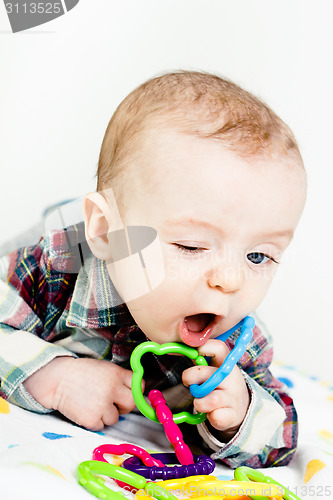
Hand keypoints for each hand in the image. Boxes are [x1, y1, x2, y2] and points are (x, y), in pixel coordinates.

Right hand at [23, 357, 140, 429]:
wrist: (57, 379)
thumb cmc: (83, 373)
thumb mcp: (105, 368)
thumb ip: (121, 379)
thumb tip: (138, 392)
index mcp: (116, 374)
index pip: (138, 385)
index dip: (134, 390)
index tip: (126, 392)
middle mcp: (112, 389)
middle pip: (132, 404)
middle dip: (124, 405)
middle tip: (112, 402)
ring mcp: (102, 405)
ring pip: (115, 418)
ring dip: (107, 414)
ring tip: (93, 403)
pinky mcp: (91, 419)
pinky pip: (101, 426)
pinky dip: (95, 421)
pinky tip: (86, 410)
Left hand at [182, 339, 249, 440]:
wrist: (241, 406)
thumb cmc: (219, 383)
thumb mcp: (215, 368)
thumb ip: (200, 359)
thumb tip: (178, 349)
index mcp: (226, 361)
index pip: (217, 347)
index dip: (202, 348)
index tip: (195, 355)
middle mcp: (231, 377)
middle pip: (203, 373)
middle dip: (189, 378)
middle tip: (192, 384)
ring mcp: (233, 396)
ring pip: (210, 400)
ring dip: (199, 402)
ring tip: (200, 402)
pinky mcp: (232, 415)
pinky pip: (216, 417)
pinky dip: (209, 417)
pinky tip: (211, 413)